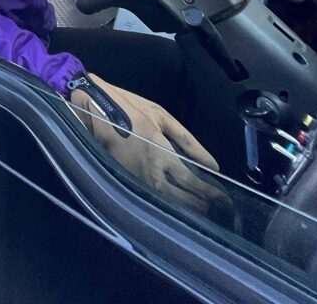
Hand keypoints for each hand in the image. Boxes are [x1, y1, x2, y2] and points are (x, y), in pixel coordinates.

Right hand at [70, 75, 223, 212]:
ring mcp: (136, 181)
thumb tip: (212, 165)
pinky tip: (174, 203)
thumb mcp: (161, 116)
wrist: (91, 108)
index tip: (224, 200)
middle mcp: (151, 174)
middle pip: (183, 199)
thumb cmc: (128, 107)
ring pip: (167, 204)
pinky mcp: (125, 182)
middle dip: (202, 205)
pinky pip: (150, 199)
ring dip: (185, 208)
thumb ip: (188, 141)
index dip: (211, 194)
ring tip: (199, 209)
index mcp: (163, 155)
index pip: (194, 183)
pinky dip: (165, 203)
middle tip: (216, 209)